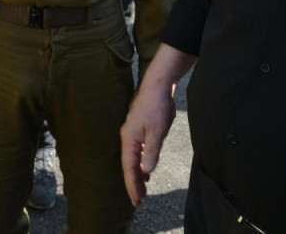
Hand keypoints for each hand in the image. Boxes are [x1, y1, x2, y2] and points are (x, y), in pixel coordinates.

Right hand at [119, 78, 176, 206]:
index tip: (136, 200)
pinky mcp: (140, 129)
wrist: (157, 85)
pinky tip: (146, 168)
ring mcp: (133, 133)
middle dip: (133, 182)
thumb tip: (146, 170)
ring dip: (137, 173)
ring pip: (133, 158)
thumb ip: (152, 151)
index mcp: (129, 139)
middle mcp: (128, 137)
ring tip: (143, 188)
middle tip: (139, 200)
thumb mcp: (157, 131)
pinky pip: (138, 151)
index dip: (132, 185)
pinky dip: (141, 162)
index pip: (129, 167)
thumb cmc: (156, 106)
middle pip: (129, 165)